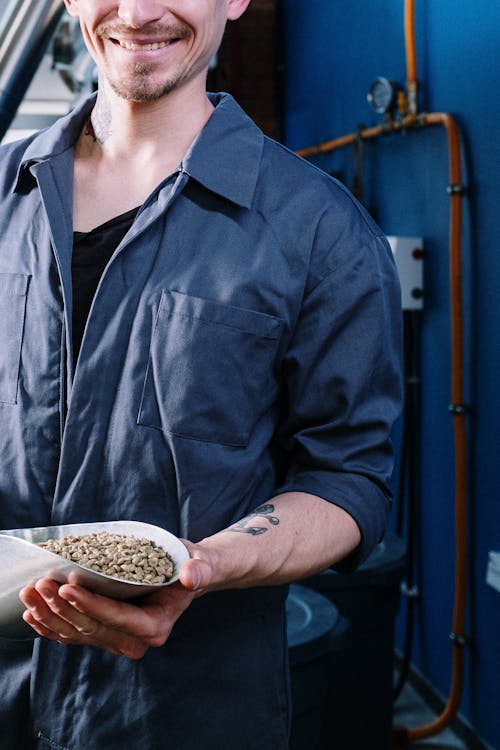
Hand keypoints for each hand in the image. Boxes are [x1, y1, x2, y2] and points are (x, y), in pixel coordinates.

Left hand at [18, 542, 212, 658]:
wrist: (183, 576)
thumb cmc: (190, 566)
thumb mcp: (198, 564)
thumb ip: (198, 571)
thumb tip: (191, 575)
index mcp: (156, 626)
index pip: (118, 618)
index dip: (92, 604)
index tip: (68, 587)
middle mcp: (135, 640)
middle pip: (92, 628)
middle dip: (64, 607)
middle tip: (43, 583)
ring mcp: (117, 639)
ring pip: (77, 634)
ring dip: (50, 615)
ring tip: (32, 592)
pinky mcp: (103, 633)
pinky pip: (73, 635)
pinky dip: (51, 625)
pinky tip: (33, 613)